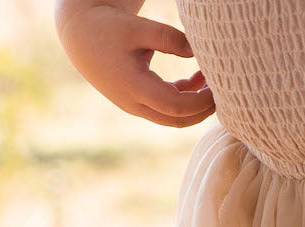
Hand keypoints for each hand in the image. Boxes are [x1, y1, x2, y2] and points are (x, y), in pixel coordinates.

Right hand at [56, 4, 214, 127]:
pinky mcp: (137, 102)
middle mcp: (135, 104)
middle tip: (224, 92)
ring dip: (195, 105)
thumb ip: (167, 38)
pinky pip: (166, 109)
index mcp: (134, 87)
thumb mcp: (137, 28)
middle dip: (203, 110)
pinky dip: (184, 98)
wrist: (80, 35)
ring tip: (212, 81)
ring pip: (173, 118)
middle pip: (178, 120)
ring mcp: (135, 106)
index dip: (201, 102)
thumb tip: (196, 51)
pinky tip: (196, 79)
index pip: (176, 107)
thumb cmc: (108, 27)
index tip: (218, 87)